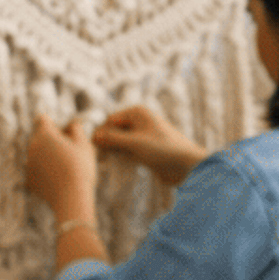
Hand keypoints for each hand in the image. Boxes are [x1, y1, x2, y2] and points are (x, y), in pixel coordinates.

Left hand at [25, 115, 96, 220]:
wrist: (71, 198)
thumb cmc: (80, 168)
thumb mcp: (84, 144)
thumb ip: (76, 129)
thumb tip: (71, 125)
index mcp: (45, 134)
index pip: (42, 119)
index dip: (54, 124)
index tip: (63, 133)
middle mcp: (32, 146)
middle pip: (38, 137)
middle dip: (50, 141)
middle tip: (67, 152)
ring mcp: (28, 164)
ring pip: (36, 154)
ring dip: (46, 156)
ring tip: (64, 167)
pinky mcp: (29, 179)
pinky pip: (35, 170)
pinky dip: (43, 172)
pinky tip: (57, 179)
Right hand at [92, 105, 206, 187]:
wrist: (187, 166)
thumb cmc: (163, 149)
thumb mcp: (135, 142)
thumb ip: (113, 139)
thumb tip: (93, 136)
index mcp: (137, 113)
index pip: (110, 120)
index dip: (101, 133)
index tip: (91, 147)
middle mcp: (139, 122)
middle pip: (114, 131)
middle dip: (106, 142)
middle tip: (96, 156)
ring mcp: (142, 136)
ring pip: (120, 142)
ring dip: (112, 151)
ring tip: (104, 162)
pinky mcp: (145, 151)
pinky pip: (127, 152)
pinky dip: (121, 157)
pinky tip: (114, 165)